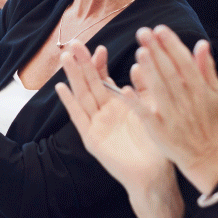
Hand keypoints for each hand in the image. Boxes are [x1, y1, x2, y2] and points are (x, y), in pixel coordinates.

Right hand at [56, 44, 173, 188]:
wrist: (154, 174)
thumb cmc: (156, 144)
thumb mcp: (152, 109)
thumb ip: (145, 87)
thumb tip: (140, 64)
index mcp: (119, 104)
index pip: (105, 79)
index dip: (100, 63)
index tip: (99, 47)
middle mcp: (105, 112)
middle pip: (90, 83)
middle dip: (82, 63)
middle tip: (74, 44)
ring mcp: (96, 124)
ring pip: (82, 95)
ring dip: (73, 76)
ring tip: (65, 58)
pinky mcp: (91, 138)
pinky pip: (78, 117)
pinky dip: (69, 102)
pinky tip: (60, 87)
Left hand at [125, 26, 217, 193]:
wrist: (204, 154)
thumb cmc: (205, 119)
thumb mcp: (212, 93)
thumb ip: (206, 68)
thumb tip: (202, 44)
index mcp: (199, 90)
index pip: (184, 63)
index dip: (172, 46)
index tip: (160, 29)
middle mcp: (187, 101)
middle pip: (171, 73)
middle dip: (157, 52)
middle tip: (143, 32)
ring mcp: (172, 116)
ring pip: (160, 91)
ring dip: (149, 71)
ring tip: (139, 52)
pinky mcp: (159, 130)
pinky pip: (146, 114)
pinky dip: (137, 102)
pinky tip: (125, 88)